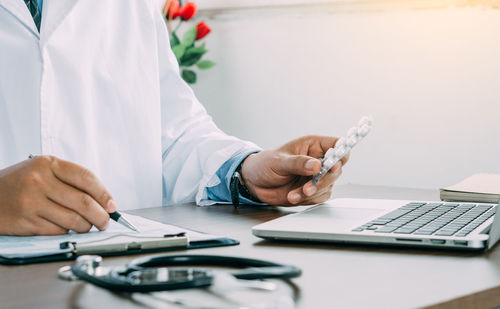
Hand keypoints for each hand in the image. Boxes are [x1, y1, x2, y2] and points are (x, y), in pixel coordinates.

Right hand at [0, 156, 115, 234]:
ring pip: (74, 220)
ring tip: (86, 226)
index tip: (112, 206)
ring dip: (86, 227)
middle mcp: (39, 181)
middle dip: (101, 216)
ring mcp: (32, 202)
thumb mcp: (42, 171)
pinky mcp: (27, 222)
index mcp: (48, 164)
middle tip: (105, 222)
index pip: (86, 178)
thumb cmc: (19, 184)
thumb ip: (70, 181)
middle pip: (84, 202)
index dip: (104, 194)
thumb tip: (104, 201)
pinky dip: (67, 232)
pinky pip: (59, 231)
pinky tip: (64, 228)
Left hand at [241, 135, 348, 204]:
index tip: (334, 164)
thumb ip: (298, 163)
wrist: (254, 182)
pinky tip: (292, 196)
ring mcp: (316, 177)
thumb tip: (317, 166)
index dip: (341, 153)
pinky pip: (319, 197)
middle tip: (308, 187)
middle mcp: (317, 160)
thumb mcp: (279, 161)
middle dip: (324, 180)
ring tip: (294, 194)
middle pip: (337, 169)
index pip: (336, 145)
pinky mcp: (312, 191)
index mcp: (313, 145)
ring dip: (313, 192)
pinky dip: (307, 200)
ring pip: (329, 185)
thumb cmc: (265, 163)